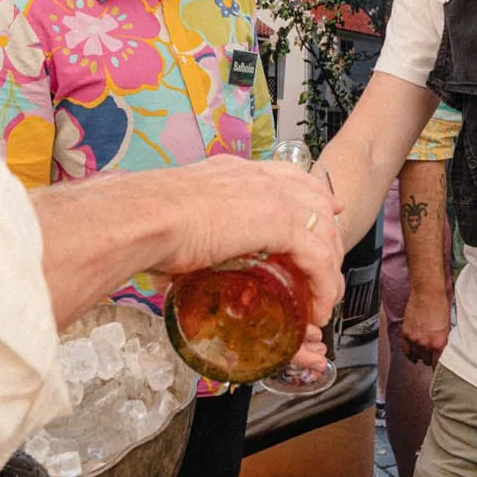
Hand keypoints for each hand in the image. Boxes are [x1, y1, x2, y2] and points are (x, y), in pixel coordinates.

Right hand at [145, 157, 344, 334]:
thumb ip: (186, 238)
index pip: (287, 175)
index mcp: (234, 172)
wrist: (145, 218)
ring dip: (329, 267)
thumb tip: (168, 268)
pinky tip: (318, 305)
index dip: (311, 196)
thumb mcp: (176, 222)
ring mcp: (272, 197)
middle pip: (316, 198)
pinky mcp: (279, 223)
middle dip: (330, 233)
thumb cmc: (145, 222)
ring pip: (324, 230)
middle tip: (330, 267)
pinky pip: (319, 258)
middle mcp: (258, 178)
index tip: (325, 212)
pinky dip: (323, 284)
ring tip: (323, 298)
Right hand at [401, 295, 450, 364]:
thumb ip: (444, 341)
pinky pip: (405, 350)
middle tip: (432, 356)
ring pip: (415, 357)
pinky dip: (409, 353)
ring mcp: (414, 340)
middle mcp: (426, 344)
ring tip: (423, 353)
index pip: (437, 365)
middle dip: (429, 359)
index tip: (438, 367)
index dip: (438, 367)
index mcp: (439, 344)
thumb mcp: (448, 327)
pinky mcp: (405, 334)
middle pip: (426, 362)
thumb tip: (442, 350)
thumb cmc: (440, 305)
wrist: (427, 293)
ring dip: (419, 356)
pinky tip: (412, 354)